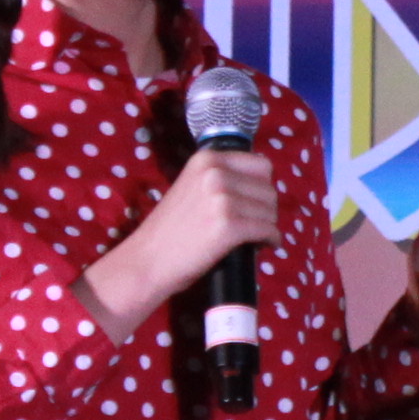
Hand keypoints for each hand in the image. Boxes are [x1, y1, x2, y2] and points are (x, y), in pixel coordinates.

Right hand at [83, 147, 276, 342]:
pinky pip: (268, 230)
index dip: (262, 187)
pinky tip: (262, 246)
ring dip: (267, 225)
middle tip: (254, 224)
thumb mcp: (192, 187)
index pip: (261, 165)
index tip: (255, 202)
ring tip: (253, 237)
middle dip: (266, 209)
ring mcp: (222, 198)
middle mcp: (215, 173)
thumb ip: (221, 179)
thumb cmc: (170, 230)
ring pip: (270, 211)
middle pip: (268, 188)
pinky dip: (271, 240)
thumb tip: (262, 186)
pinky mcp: (228, 225)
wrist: (146, 260)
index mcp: (207, 159)